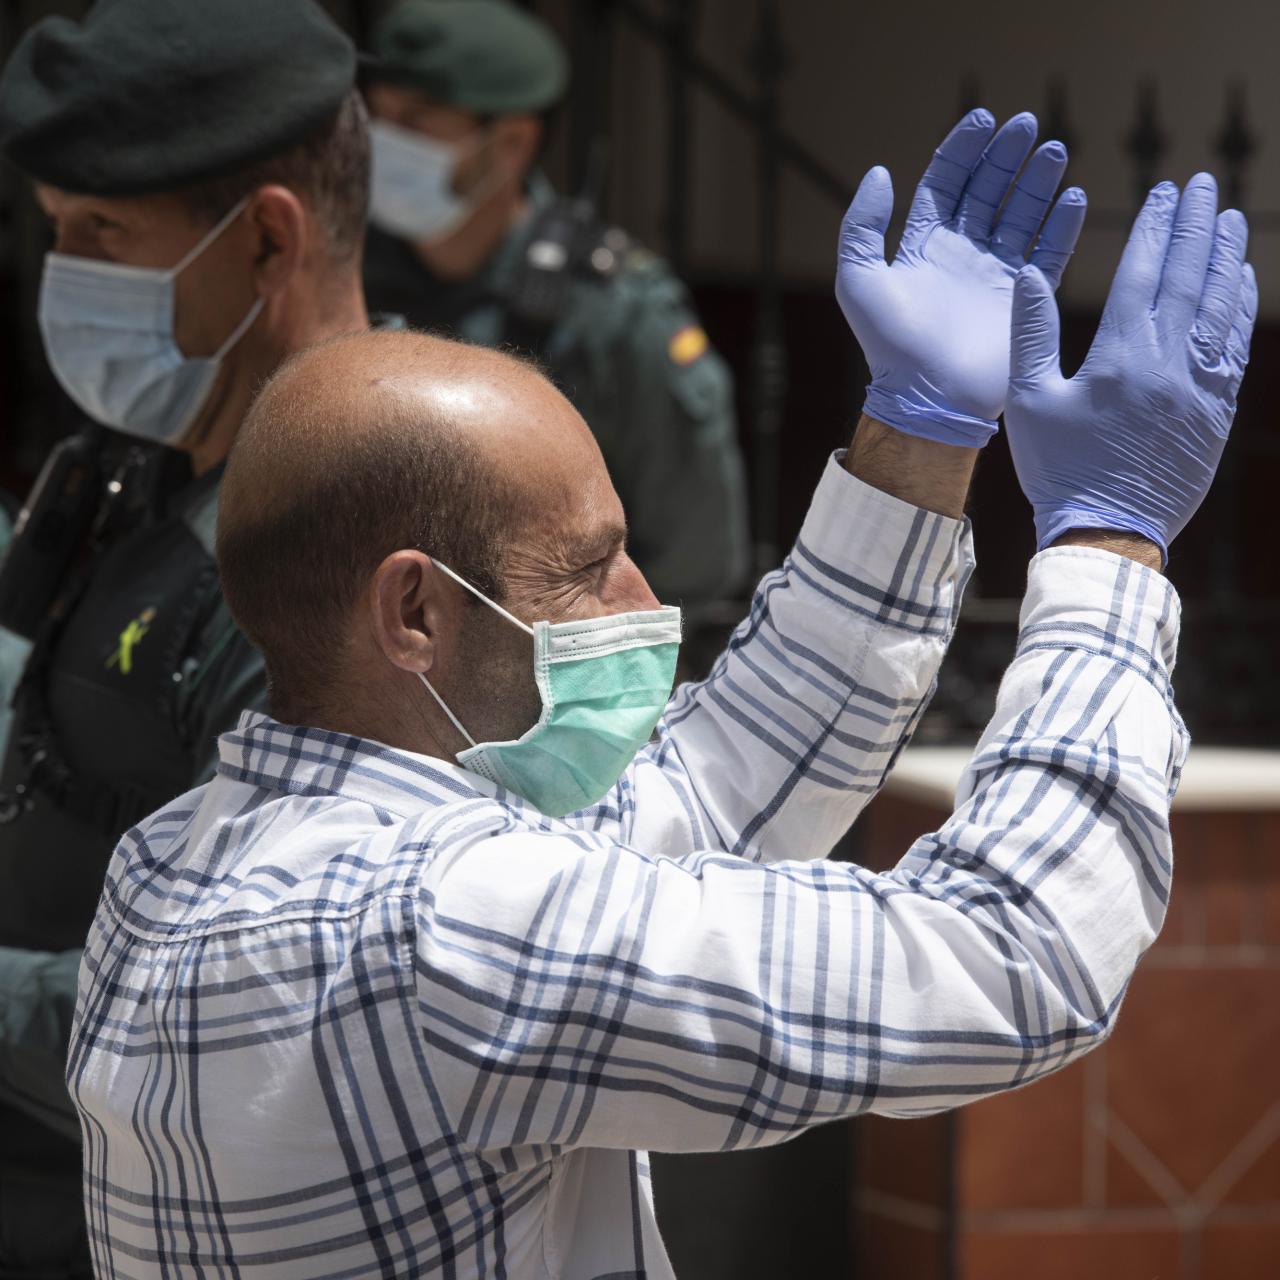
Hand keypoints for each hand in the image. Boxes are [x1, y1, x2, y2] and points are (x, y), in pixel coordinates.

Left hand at [837, 109, 1086, 447]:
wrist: (928, 397)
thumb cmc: (889, 345)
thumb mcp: (859, 280)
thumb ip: (862, 226)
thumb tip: (878, 172)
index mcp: (923, 246)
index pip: (947, 184)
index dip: (965, 149)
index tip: (985, 119)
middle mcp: (962, 255)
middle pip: (989, 191)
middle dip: (1007, 156)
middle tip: (1028, 125)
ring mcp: (995, 275)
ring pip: (1021, 215)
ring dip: (1038, 182)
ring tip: (1055, 150)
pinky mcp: (1023, 298)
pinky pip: (1049, 253)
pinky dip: (1062, 226)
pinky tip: (1073, 197)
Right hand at [1006, 174, 1256, 558]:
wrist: (1106, 531)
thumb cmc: (1057, 469)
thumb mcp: (1027, 402)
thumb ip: (1031, 335)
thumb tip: (1028, 274)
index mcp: (1119, 355)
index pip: (1143, 272)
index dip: (1154, 227)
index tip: (1164, 191)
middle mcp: (1168, 362)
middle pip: (1189, 277)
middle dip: (1196, 225)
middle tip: (1202, 185)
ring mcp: (1200, 385)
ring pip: (1221, 305)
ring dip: (1226, 256)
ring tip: (1228, 219)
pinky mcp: (1218, 410)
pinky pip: (1236, 344)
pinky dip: (1240, 305)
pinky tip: (1240, 279)